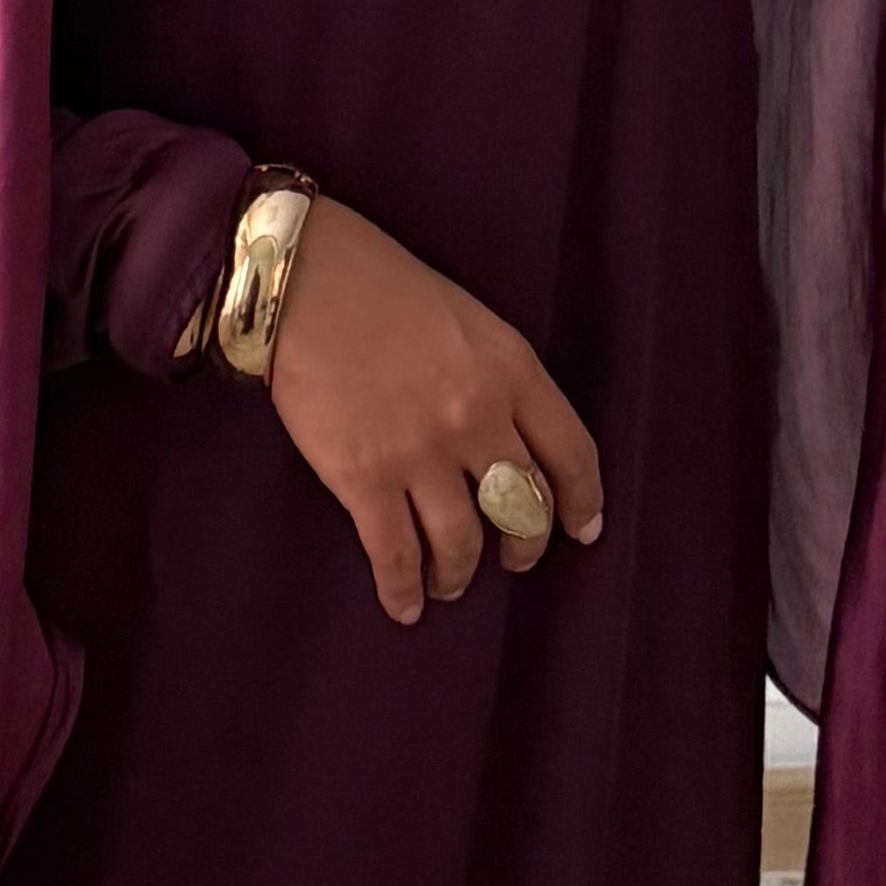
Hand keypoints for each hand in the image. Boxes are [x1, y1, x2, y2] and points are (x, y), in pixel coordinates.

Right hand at [263, 197, 604, 627]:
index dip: (582, 503)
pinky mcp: (363, 477)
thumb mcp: (469, 321)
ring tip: (449, 583)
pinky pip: (396, 554)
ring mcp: (421, 453)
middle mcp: (477, 418)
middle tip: (513, 560)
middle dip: (524, 546)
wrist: (302, 280)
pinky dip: (403, 589)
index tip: (582, 529)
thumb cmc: (381, 287)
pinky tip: (405, 605)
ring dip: (458, 574)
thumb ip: (499, 379)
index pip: (572, 456)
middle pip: (524, 509)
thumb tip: (508, 440)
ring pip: (463, 544)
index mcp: (512, 372)